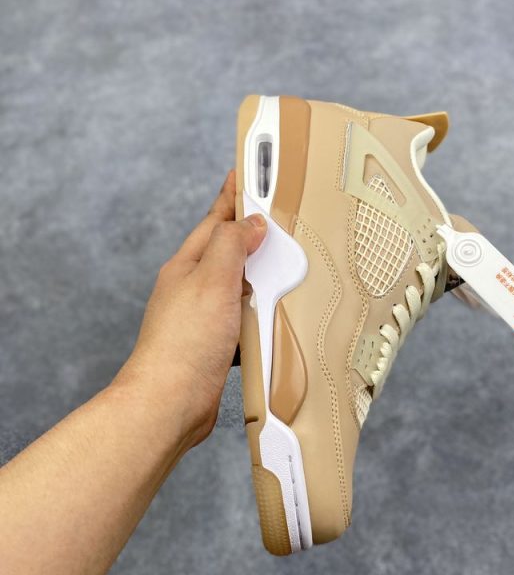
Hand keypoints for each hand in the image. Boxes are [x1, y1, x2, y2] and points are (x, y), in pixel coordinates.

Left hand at [113, 170, 265, 449]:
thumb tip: (250, 223)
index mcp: (188, 266)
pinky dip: (259, 315)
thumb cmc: (184, 343)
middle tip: (278, 217)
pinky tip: (272, 319)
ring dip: (258, 278)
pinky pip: (242, 321)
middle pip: (227, 252)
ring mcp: (202, 318)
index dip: (233, 196)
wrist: (170, 402)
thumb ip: (232, 246)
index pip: (215, 220)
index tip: (249, 172)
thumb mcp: (212, 280)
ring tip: (283, 267)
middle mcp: (192, 289)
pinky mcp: (213, 346)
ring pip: (237, 288)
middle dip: (250, 234)